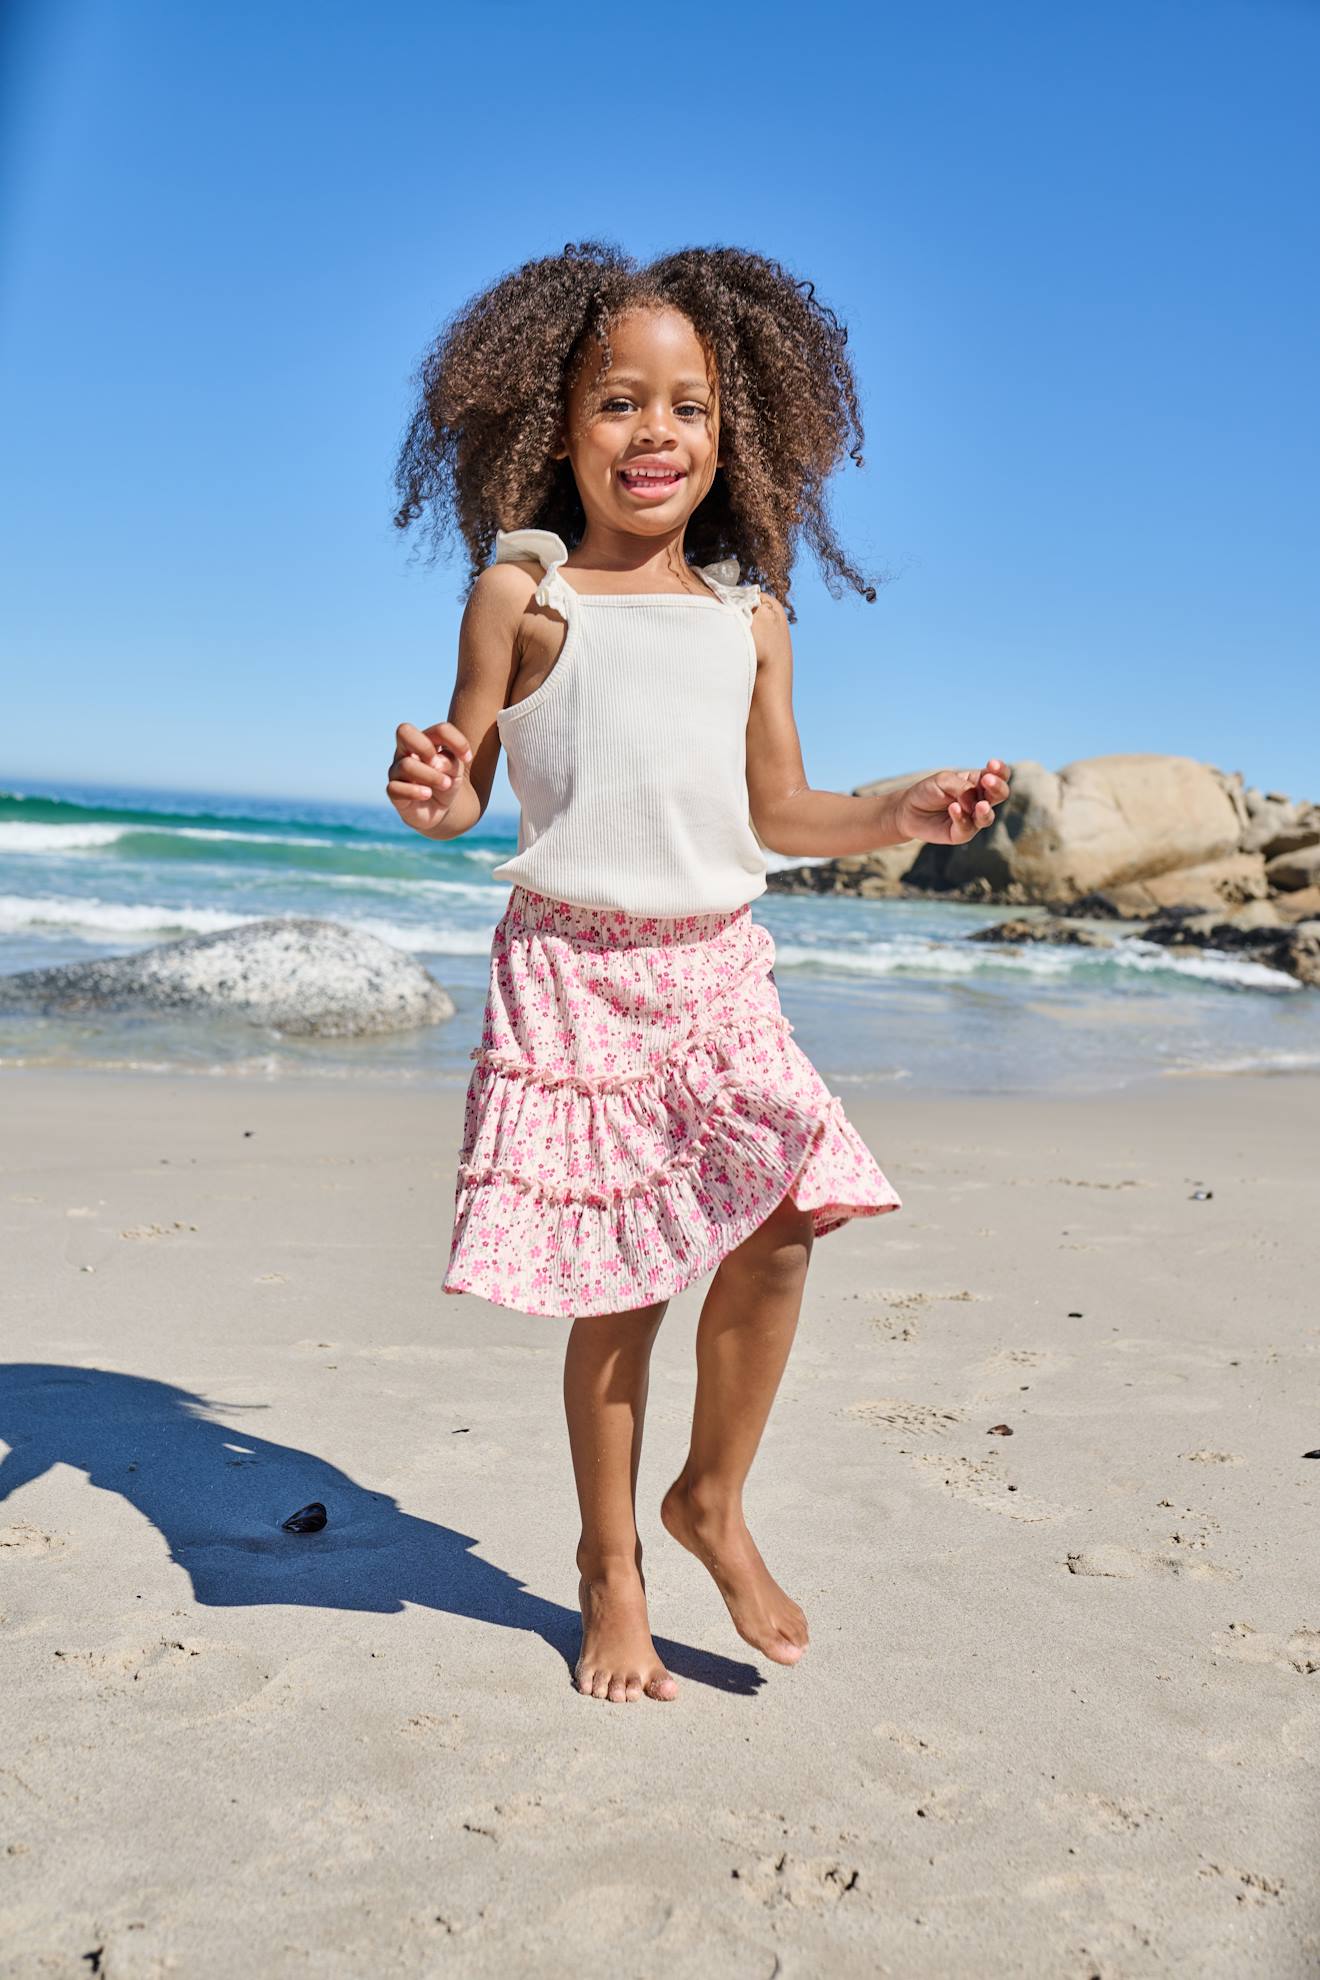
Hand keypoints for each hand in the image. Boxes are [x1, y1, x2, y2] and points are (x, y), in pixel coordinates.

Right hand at [386, 720, 472, 833]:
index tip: (468, 759)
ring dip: (431, 776)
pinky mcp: (393, 792)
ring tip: (445, 785)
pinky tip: (427, 794)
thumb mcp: (455, 770)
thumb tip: (435, 762)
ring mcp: (397, 771)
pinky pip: (395, 788)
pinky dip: (414, 791)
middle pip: (404, 731)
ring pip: (406, 765)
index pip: (440, 730)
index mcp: (425, 740)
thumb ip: (449, 761)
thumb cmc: (445, 781)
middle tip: (439, 764)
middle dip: (425, 747)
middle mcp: (406, 752)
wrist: (438, 809)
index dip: (457, 742)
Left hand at [891, 759, 1011, 845]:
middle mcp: (980, 800)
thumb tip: (975, 804)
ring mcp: (972, 819)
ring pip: (988, 816)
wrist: (908, 810)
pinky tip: (953, 808)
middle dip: (997, 787)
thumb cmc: (928, 791)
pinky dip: (961, 817)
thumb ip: (962, 788)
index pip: (999, 775)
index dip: (1000, 770)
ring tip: (980, 805)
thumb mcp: (943, 781)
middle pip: (1000, 794)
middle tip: (988, 780)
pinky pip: (966, 827)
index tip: (991, 764)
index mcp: (978, 782)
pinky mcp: (961, 834)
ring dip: (985, 810)